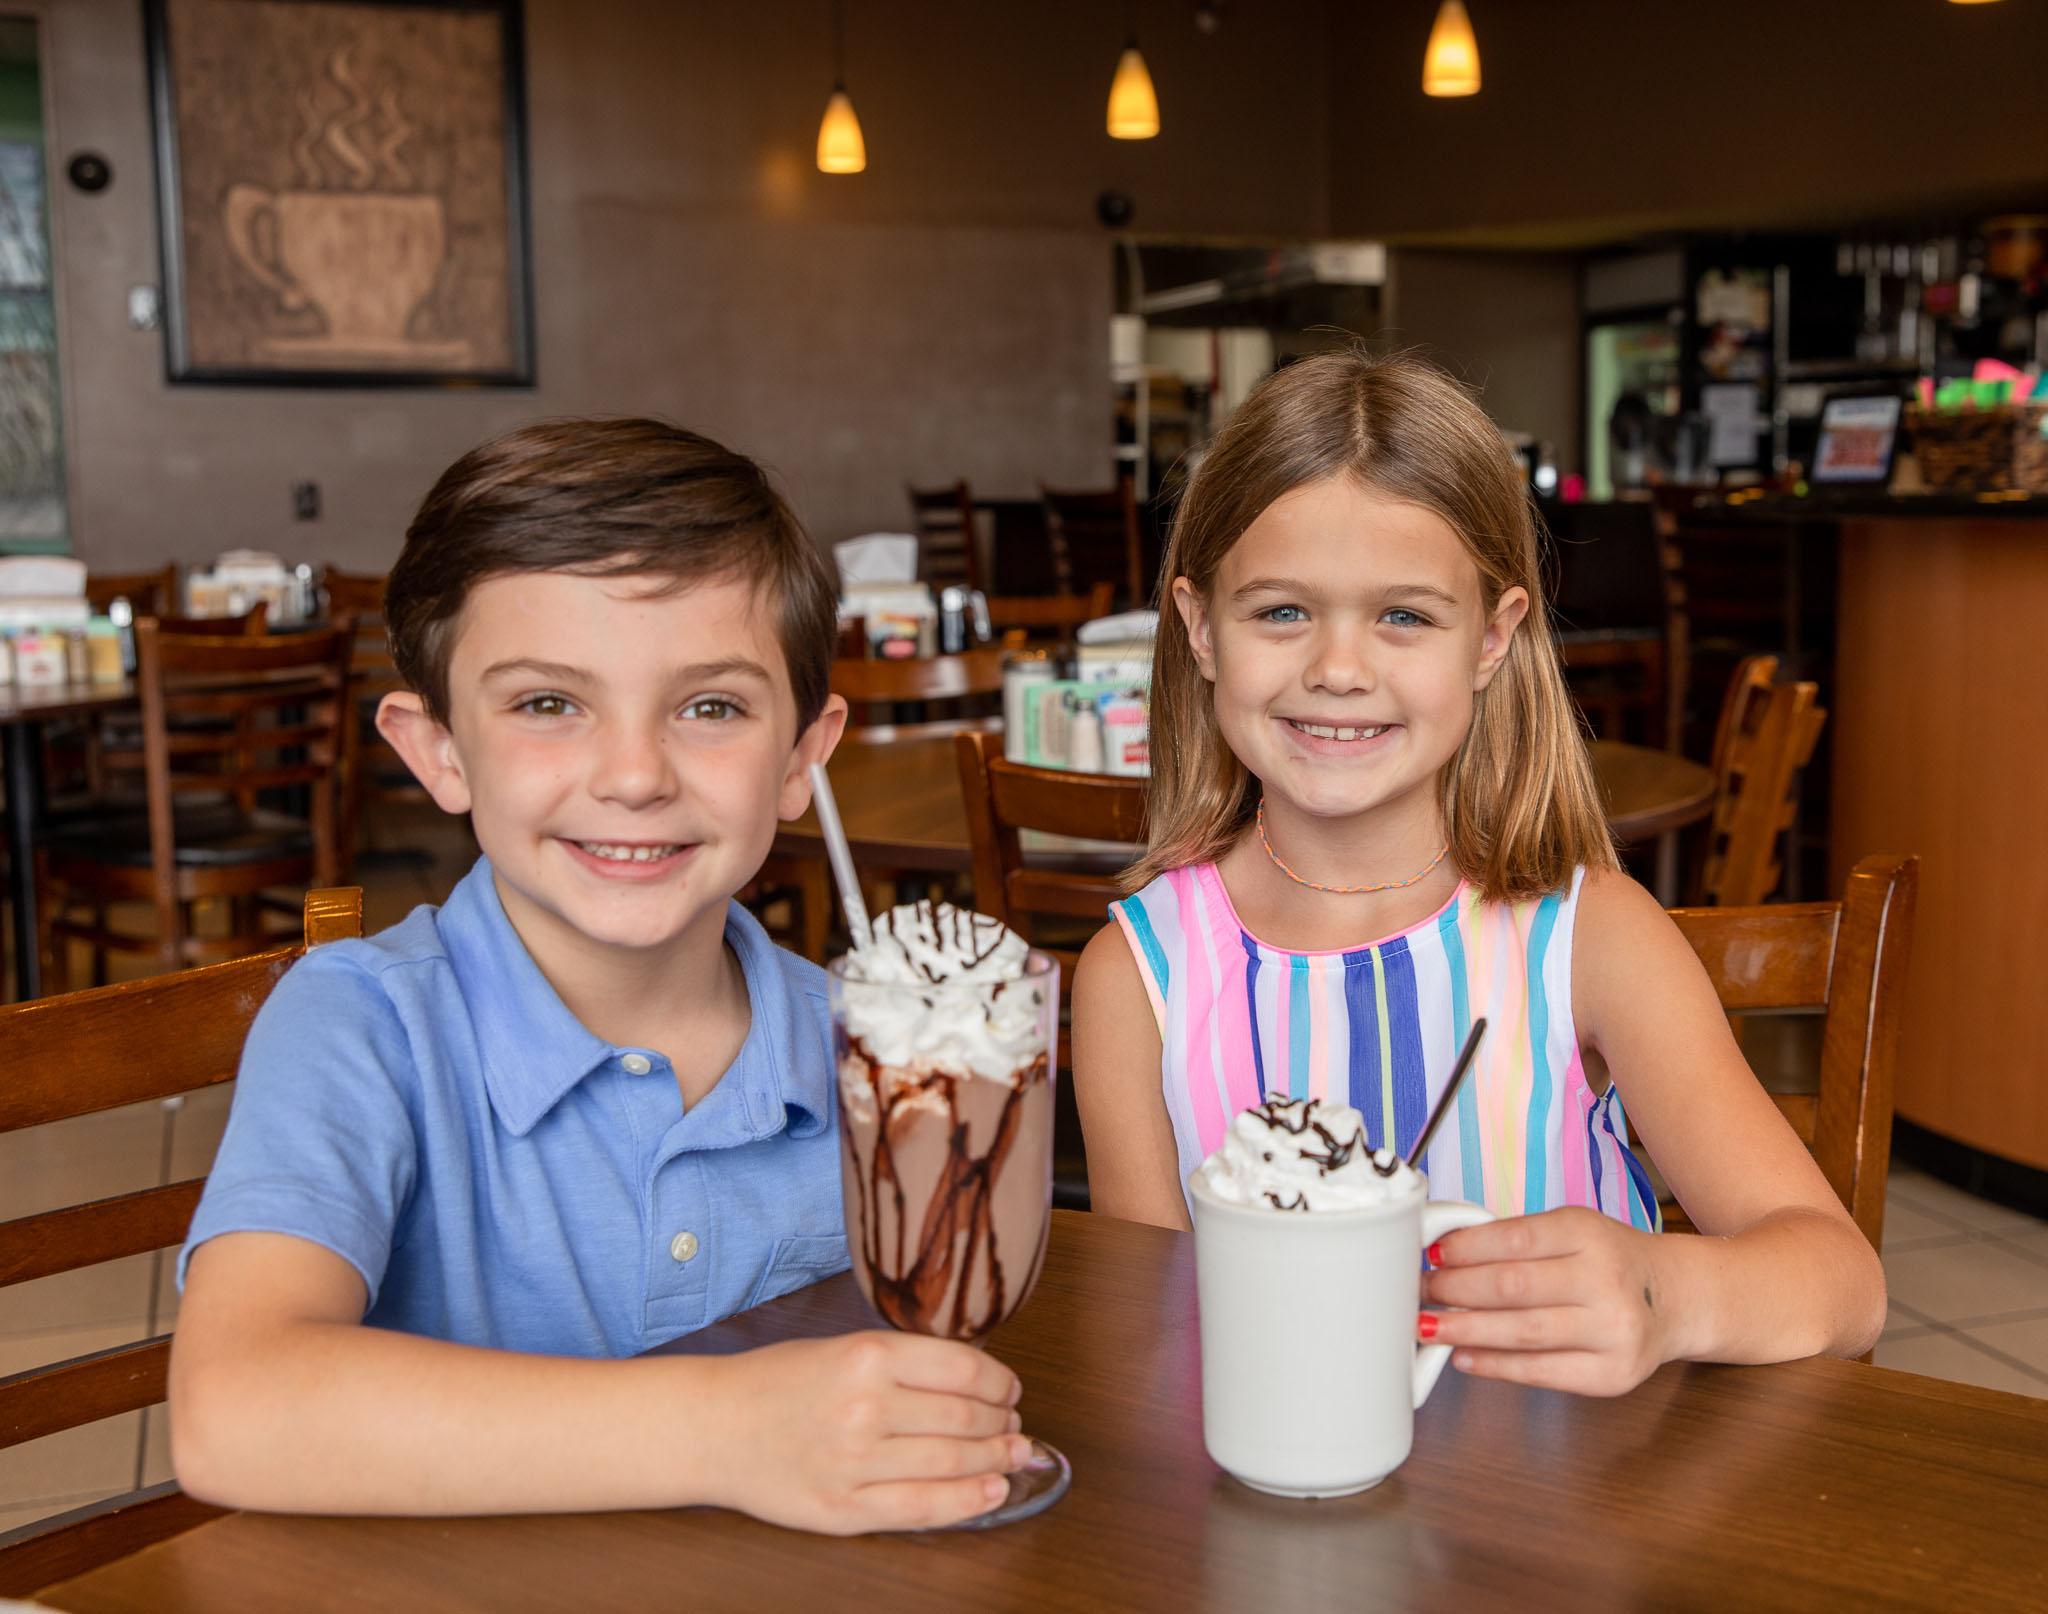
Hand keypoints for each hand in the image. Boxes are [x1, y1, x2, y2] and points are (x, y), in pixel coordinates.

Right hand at [709, 1332, 1028, 1533]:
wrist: (714, 1426)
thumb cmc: (777, 1382)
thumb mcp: (843, 1346)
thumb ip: (905, 1362)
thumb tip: (979, 1382)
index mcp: (867, 1355)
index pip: (963, 1369)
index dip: (1000, 1382)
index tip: (1010, 1389)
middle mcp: (865, 1406)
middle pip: (964, 1417)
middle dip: (1002, 1424)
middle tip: (1015, 1426)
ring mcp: (854, 1461)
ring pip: (951, 1462)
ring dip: (995, 1461)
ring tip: (1013, 1456)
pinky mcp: (843, 1508)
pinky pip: (922, 1508)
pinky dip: (968, 1501)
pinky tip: (993, 1492)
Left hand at [1419, 1207, 1676, 1396]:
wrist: (1678, 1298)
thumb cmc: (1612, 1261)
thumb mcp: (1573, 1230)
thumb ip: (1518, 1240)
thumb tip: (1445, 1254)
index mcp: (1588, 1233)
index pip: (1514, 1240)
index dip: (1464, 1250)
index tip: (1430, 1255)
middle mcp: (1605, 1280)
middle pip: (1512, 1287)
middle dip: (1454, 1290)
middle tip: (1421, 1292)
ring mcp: (1613, 1331)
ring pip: (1522, 1333)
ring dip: (1464, 1331)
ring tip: (1429, 1327)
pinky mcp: (1613, 1374)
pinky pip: (1542, 1372)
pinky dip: (1495, 1366)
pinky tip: (1464, 1357)